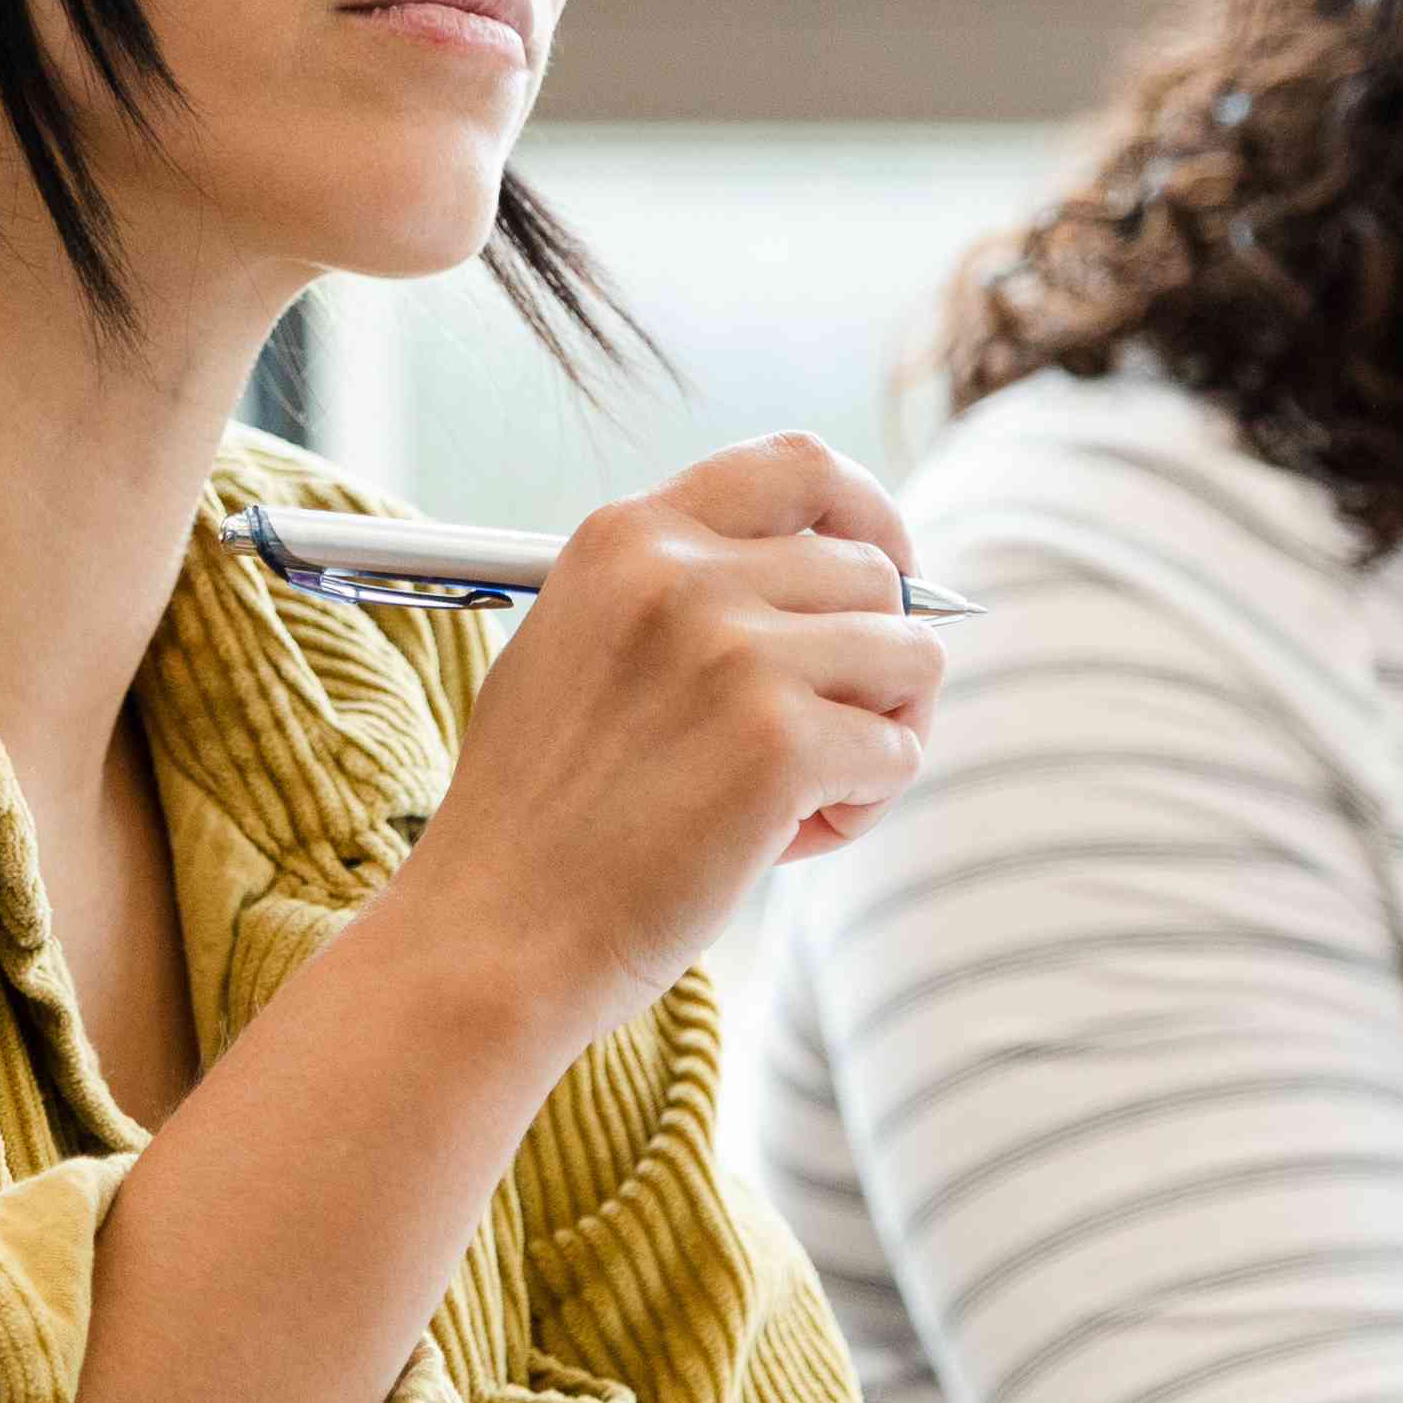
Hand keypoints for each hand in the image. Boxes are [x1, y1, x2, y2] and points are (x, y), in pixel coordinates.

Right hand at [377, 436, 944, 1045]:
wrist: (493, 935)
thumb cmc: (540, 817)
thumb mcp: (578, 646)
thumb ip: (683, 594)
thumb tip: (847, 579)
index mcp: (627, 537)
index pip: (802, 468)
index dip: (872, 516)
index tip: (892, 579)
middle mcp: (681, 574)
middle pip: (874, 576)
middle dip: (873, 667)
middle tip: (816, 750)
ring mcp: (733, 652)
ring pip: (909, 658)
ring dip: (879, 736)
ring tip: (798, 802)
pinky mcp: (778, 743)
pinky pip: (898, 752)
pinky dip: (865, 804)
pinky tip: (785, 842)